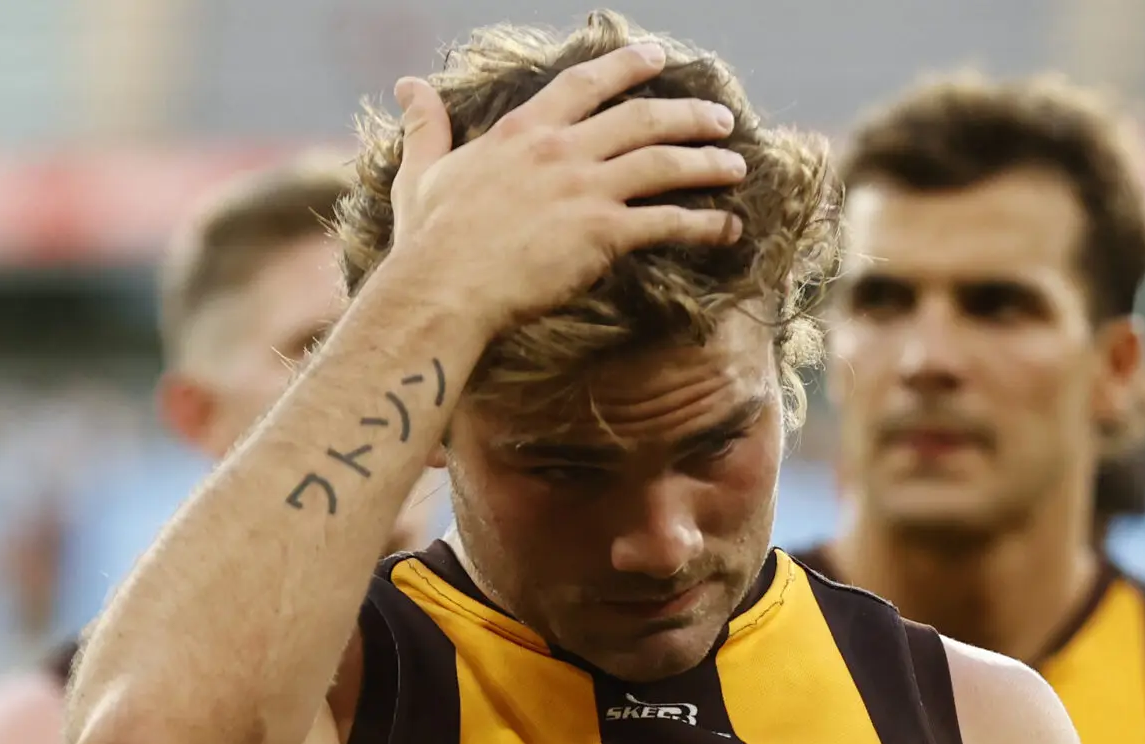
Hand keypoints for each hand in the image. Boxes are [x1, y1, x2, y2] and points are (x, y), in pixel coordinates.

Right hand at [384, 39, 747, 338]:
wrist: (444, 287)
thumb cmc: (430, 239)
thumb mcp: (423, 172)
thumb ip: (426, 127)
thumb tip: (408, 86)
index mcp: (524, 130)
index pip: (585, 83)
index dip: (626, 66)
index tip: (657, 56)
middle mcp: (562, 150)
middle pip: (641, 118)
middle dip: (688, 114)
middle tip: (720, 118)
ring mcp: (586, 189)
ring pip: (663, 163)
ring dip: (706, 163)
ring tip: (737, 165)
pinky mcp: (603, 234)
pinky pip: (667, 222)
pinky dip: (704, 223)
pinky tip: (729, 227)